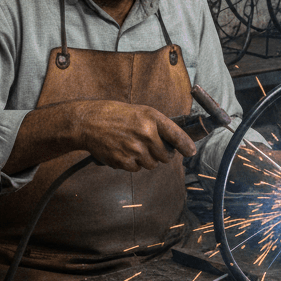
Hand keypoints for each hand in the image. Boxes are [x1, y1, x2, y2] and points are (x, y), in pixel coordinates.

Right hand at [73, 100, 195, 170]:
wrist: (89, 122)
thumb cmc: (115, 115)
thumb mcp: (140, 112)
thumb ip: (158, 125)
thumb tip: (176, 142)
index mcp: (151, 118)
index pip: (176, 135)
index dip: (186, 146)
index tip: (191, 152)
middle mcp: (146, 133)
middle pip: (166, 156)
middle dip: (161, 154)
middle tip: (150, 146)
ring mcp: (135, 149)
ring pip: (152, 164)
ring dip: (146, 159)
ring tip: (133, 146)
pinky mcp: (124, 161)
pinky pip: (136, 169)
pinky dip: (132, 163)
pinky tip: (123, 151)